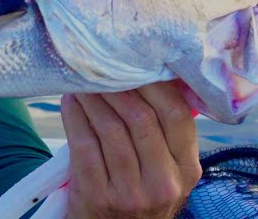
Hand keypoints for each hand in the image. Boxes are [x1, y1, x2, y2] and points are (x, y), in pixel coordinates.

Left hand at [62, 80, 201, 217]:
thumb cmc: (139, 191)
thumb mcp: (165, 170)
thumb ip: (164, 134)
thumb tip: (152, 74)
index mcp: (188, 170)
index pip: (178, 115)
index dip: (155, 84)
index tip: (136, 62)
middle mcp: (164, 183)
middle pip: (142, 118)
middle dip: (118, 86)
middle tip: (101, 66)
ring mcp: (130, 192)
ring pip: (110, 128)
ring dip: (93, 97)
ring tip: (82, 80)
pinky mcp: (97, 195)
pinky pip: (84, 144)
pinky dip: (74, 116)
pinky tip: (70, 101)